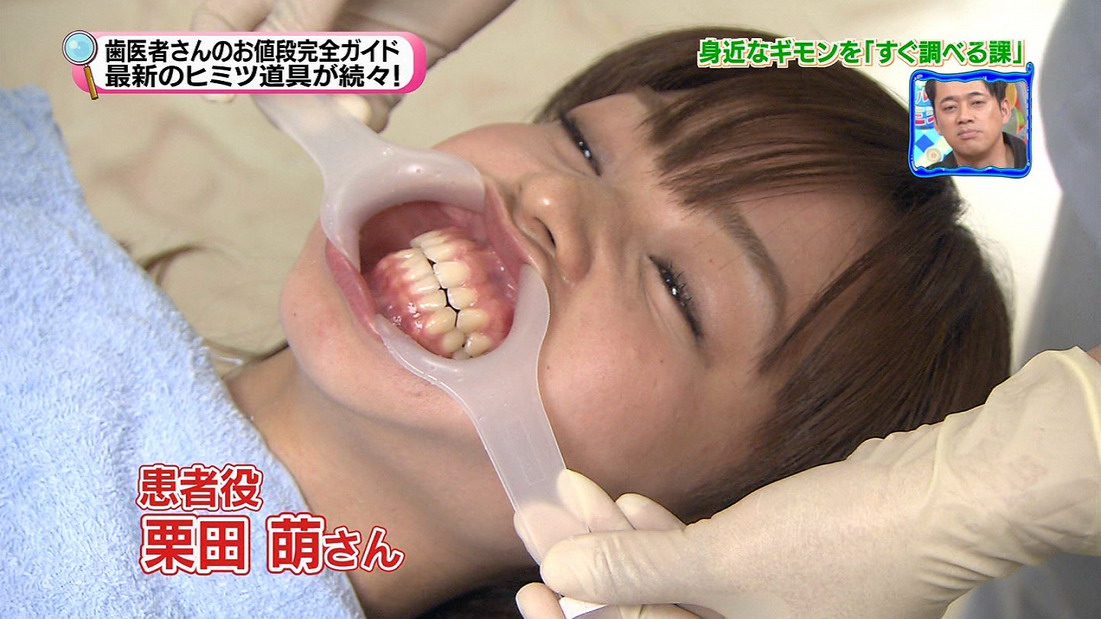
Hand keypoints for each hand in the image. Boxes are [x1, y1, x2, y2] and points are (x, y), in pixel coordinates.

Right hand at [190, 0, 513, 128]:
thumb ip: (302, 7)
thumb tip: (263, 59)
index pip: (226, 22)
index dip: (218, 54)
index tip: (223, 92)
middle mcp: (311, 12)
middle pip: (271, 67)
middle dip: (282, 92)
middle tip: (304, 107)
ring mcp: (354, 37)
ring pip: (321, 93)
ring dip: (328, 112)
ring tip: (352, 116)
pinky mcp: (398, 61)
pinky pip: (370, 101)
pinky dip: (366, 117)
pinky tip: (370, 118)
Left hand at [529, 348, 1100, 617]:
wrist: (934, 500)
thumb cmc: (838, 544)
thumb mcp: (722, 561)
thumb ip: (634, 571)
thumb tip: (554, 580)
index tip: (525, 592)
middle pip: (643, 610)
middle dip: (586, 567)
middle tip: (534, 523)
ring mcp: (760, 606)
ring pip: (669, 579)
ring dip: (619, 538)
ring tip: (569, 493)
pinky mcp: (772, 566)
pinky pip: (701, 558)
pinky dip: (664, 531)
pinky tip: (627, 500)